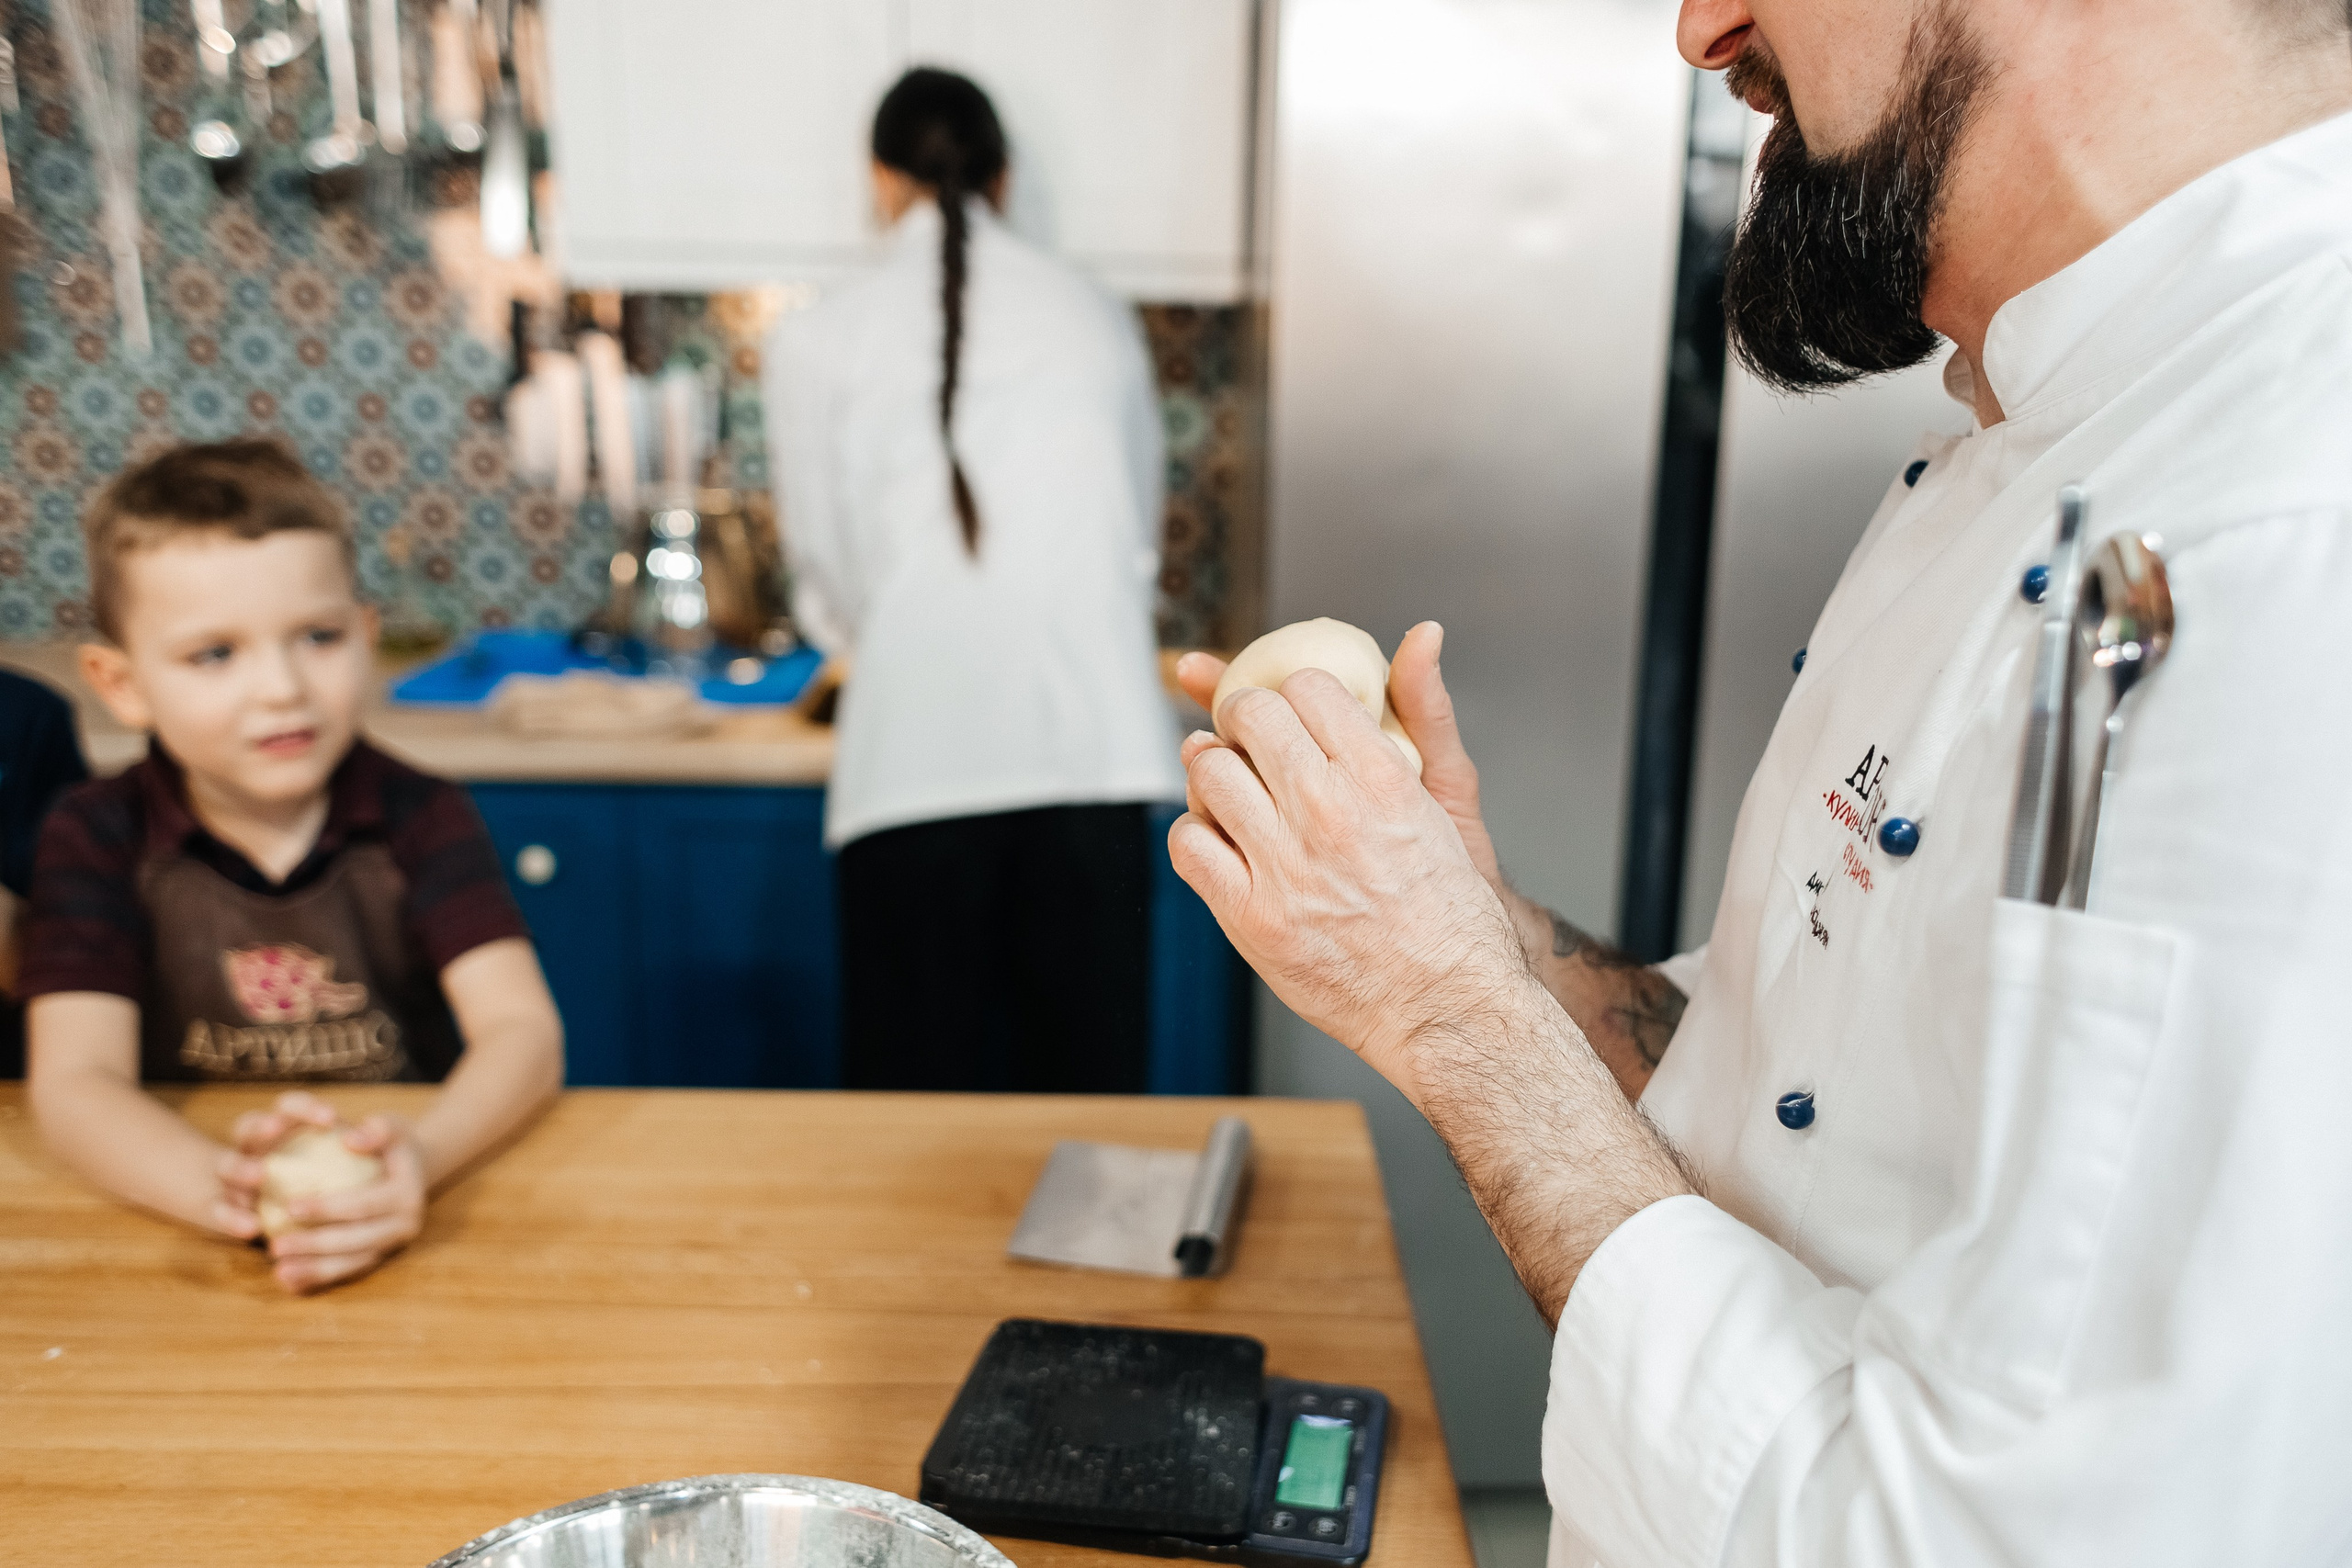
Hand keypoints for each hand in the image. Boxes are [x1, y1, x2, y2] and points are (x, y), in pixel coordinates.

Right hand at [213, 1090, 340, 1241]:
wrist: (284, 1212)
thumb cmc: (329, 1177)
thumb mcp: (344, 1159)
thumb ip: (354, 1143)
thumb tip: (363, 1137)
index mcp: (281, 1128)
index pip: (288, 1107)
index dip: (304, 1107)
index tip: (331, 1118)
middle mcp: (252, 1148)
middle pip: (248, 1128)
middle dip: (261, 1126)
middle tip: (278, 1129)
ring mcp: (233, 1177)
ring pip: (227, 1166)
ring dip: (240, 1168)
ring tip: (260, 1175)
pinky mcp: (222, 1207)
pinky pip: (221, 1212)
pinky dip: (233, 1219)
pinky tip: (252, 1229)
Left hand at [263, 1116, 427, 1294]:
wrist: (415, 1169)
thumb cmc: (392, 1143)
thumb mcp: (391, 1126)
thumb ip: (376, 1129)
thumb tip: (349, 1140)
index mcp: (407, 1195)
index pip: (363, 1205)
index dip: (327, 1209)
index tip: (289, 1207)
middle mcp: (404, 1226)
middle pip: (355, 1241)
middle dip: (313, 1247)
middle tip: (274, 1246)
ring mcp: (393, 1245)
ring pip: (352, 1264)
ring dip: (314, 1270)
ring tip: (279, 1271)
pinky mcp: (380, 1257)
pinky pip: (348, 1271)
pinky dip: (318, 1278)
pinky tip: (289, 1282)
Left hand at [1175, 622, 1503, 891]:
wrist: (1446, 1003)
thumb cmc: (1450, 908)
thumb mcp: (1450, 798)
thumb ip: (1425, 711)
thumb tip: (1421, 635)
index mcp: (1379, 777)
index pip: (1307, 687)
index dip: (1290, 690)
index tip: (1287, 706)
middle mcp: (1328, 813)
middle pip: (1251, 719)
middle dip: (1241, 715)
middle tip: (1244, 732)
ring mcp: (1284, 865)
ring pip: (1210, 774)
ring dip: (1210, 769)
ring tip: (1227, 782)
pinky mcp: (1249, 915)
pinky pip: (1189, 845)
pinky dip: (1193, 833)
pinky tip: (1217, 839)